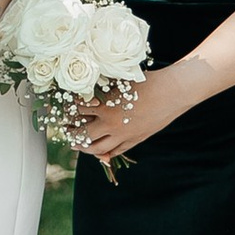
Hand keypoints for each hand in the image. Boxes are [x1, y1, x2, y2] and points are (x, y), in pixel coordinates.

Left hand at [67, 57, 198, 170]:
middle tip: (66, 131)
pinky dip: (105, 153)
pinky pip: (116, 151)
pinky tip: (101, 151)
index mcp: (106, 107)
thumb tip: (87, 90)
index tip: (62, 109)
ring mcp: (124, 135)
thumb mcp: (121, 80)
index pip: (78, 112)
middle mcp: (112, 125)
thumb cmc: (147, 81)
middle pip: (84, 137)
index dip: (68, 110)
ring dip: (86, 149)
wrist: (172, 92)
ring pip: (98, 150)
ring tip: (78, 145)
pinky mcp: (135, 140)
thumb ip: (104, 88)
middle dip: (72, 135)